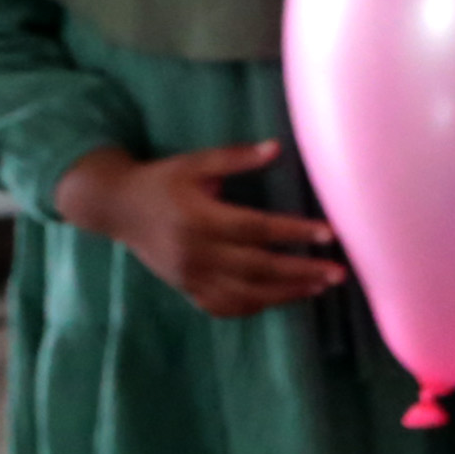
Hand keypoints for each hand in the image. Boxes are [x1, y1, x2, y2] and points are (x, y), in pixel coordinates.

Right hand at [53, 141, 345, 317]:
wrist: (115, 208)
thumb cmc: (161, 180)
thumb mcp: (194, 162)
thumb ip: (235, 157)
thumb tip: (277, 147)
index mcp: (199, 218)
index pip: (256, 229)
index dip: (293, 232)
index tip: (329, 234)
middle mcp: (195, 252)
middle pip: (257, 267)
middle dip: (301, 271)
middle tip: (338, 272)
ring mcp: (190, 276)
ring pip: (244, 294)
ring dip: (286, 294)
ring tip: (321, 287)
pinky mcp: (186, 289)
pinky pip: (224, 306)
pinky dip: (255, 306)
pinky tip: (283, 298)